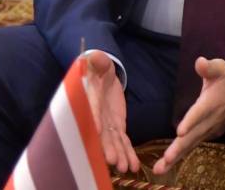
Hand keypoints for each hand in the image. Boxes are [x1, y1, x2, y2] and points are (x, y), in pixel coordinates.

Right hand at [84, 51, 139, 172]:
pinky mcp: (117, 126)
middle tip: (113, 160)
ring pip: (113, 141)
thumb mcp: (99, 61)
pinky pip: (123, 141)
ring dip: (119, 154)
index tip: (96, 131)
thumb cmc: (97, 67)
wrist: (103, 76)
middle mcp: (96, 115)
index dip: (93, 118)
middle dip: (107, 147)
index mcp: (90, 98)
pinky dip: (128, 153)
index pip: (90, 108)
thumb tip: (96, 56)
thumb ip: (98, 60)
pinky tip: (134, 166)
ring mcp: (106, 123)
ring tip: (126, 168)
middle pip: (101, 132)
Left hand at [153, 57, 224, 174]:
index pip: (200, 113)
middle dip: (179, 148)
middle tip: (165, 160)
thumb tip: (199, 62)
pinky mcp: (206, 135)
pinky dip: (180, 156)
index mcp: (211, 103)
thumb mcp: (221, 68)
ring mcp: (208, 130)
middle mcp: (210, 120)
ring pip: (191, 145)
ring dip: (176, 157)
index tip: (180, 132)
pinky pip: (192, 147)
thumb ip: (209, 67)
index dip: (191, 122)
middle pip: (193, 136)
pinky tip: (166, 165)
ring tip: (159, 169)